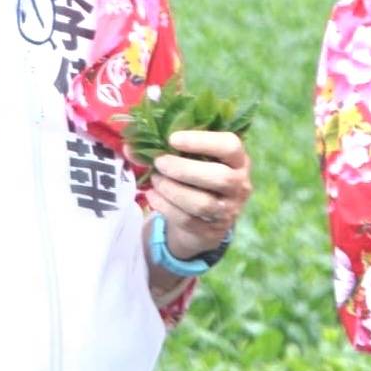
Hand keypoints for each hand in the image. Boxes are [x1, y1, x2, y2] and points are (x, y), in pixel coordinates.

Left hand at [146, 130, 251, 259]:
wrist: (205, 220)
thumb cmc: (199, 178)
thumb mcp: (193, 160)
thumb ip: (168, 149)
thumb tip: (130, 145)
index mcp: (238, 160)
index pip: (231, 146)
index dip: (202, 141)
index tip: (173, 139)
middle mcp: (240, 185)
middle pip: (219, 177)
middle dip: (183, 169)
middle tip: (160, 162)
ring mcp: (228, 211)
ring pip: (202, 203)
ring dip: (172, 190)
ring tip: (155, 180)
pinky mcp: (211, 231)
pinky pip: (187, 220)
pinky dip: (165, 207)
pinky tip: (153, 196)